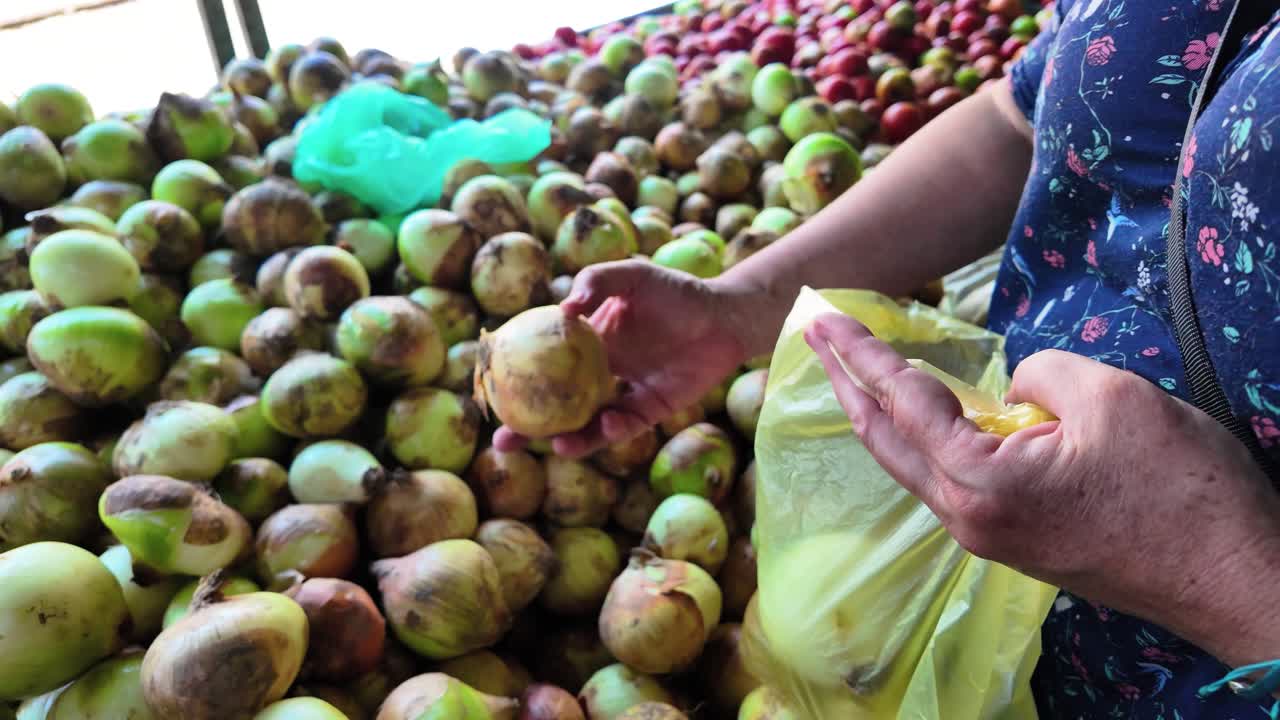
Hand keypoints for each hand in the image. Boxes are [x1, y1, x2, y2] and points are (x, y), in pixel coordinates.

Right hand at [492, 260, 750, 456]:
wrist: (723, 315)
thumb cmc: (675, 291)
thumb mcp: (632, 276)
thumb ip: (597, 281)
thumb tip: (563, 307)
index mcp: (585, 343)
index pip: (540, 365)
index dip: (513, 380)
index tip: (488, 393)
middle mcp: (597, 373)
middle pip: (554, 406)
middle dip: (527, 428)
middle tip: (503, 442)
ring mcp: (622, 394)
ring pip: (586, 425)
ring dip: (569, 440)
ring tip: (557, 446)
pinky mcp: (650, 410)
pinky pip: (626, 426)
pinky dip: (613, 429)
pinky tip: (607, 422)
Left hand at [805, 312, 1279, 666]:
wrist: (1235, 578)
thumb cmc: (1182, 490)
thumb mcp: (1110, 399)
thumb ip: (1037, 376)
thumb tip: (1008, 390)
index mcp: (980, 483)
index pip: (902, 403)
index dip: (861, 353)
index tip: (822, 318)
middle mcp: (968, 518)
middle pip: (886, 440)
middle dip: (846, 381)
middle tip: (816, 335)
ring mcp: (988, 537)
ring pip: (914, 464)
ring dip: (881, 411)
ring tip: (853, 368)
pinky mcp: (1014, 542)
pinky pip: (950, 479)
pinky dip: (923, 439)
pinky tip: (920, 416)